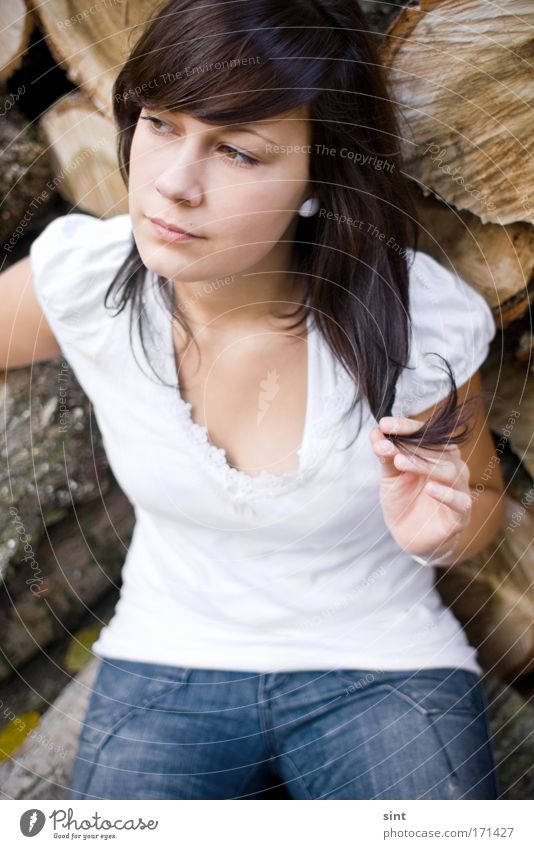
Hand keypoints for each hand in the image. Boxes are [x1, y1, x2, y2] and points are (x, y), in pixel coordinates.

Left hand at [370, 416, 472, 560]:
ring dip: (424, 465)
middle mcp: (451, 467)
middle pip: (439, 450)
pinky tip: (430, 488)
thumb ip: (385, 456)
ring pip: (449, 472)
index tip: (384, 424)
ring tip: (401, 462)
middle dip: (413, 444)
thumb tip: (375, 433)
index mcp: (436, 454)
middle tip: (388, 444)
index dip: (406, 427)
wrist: (408, 535)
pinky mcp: (460, 514)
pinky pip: (459, 501)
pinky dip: (446, 494)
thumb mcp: (390, 476)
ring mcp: (458, 490)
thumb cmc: (402, 499)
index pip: (425, 433)